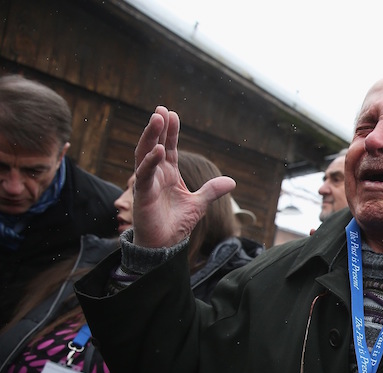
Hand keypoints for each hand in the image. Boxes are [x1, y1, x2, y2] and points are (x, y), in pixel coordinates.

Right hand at [132, 106, 235, 247]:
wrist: (164, 245)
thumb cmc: (176, 223)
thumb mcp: (199, 204)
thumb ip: (212, 190)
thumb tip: (232, 181)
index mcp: (168, 175)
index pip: (169, 148)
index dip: (170, 132)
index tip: (172, 114)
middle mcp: (156, 175)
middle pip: (155, 145)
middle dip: (158, 128)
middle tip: (161, 109)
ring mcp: (147, 183)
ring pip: (145, 155)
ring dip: (150, 137)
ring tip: (156, 119)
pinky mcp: (142, 195)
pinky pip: (144, 175)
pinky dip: (151, 162)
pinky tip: (159, 150)